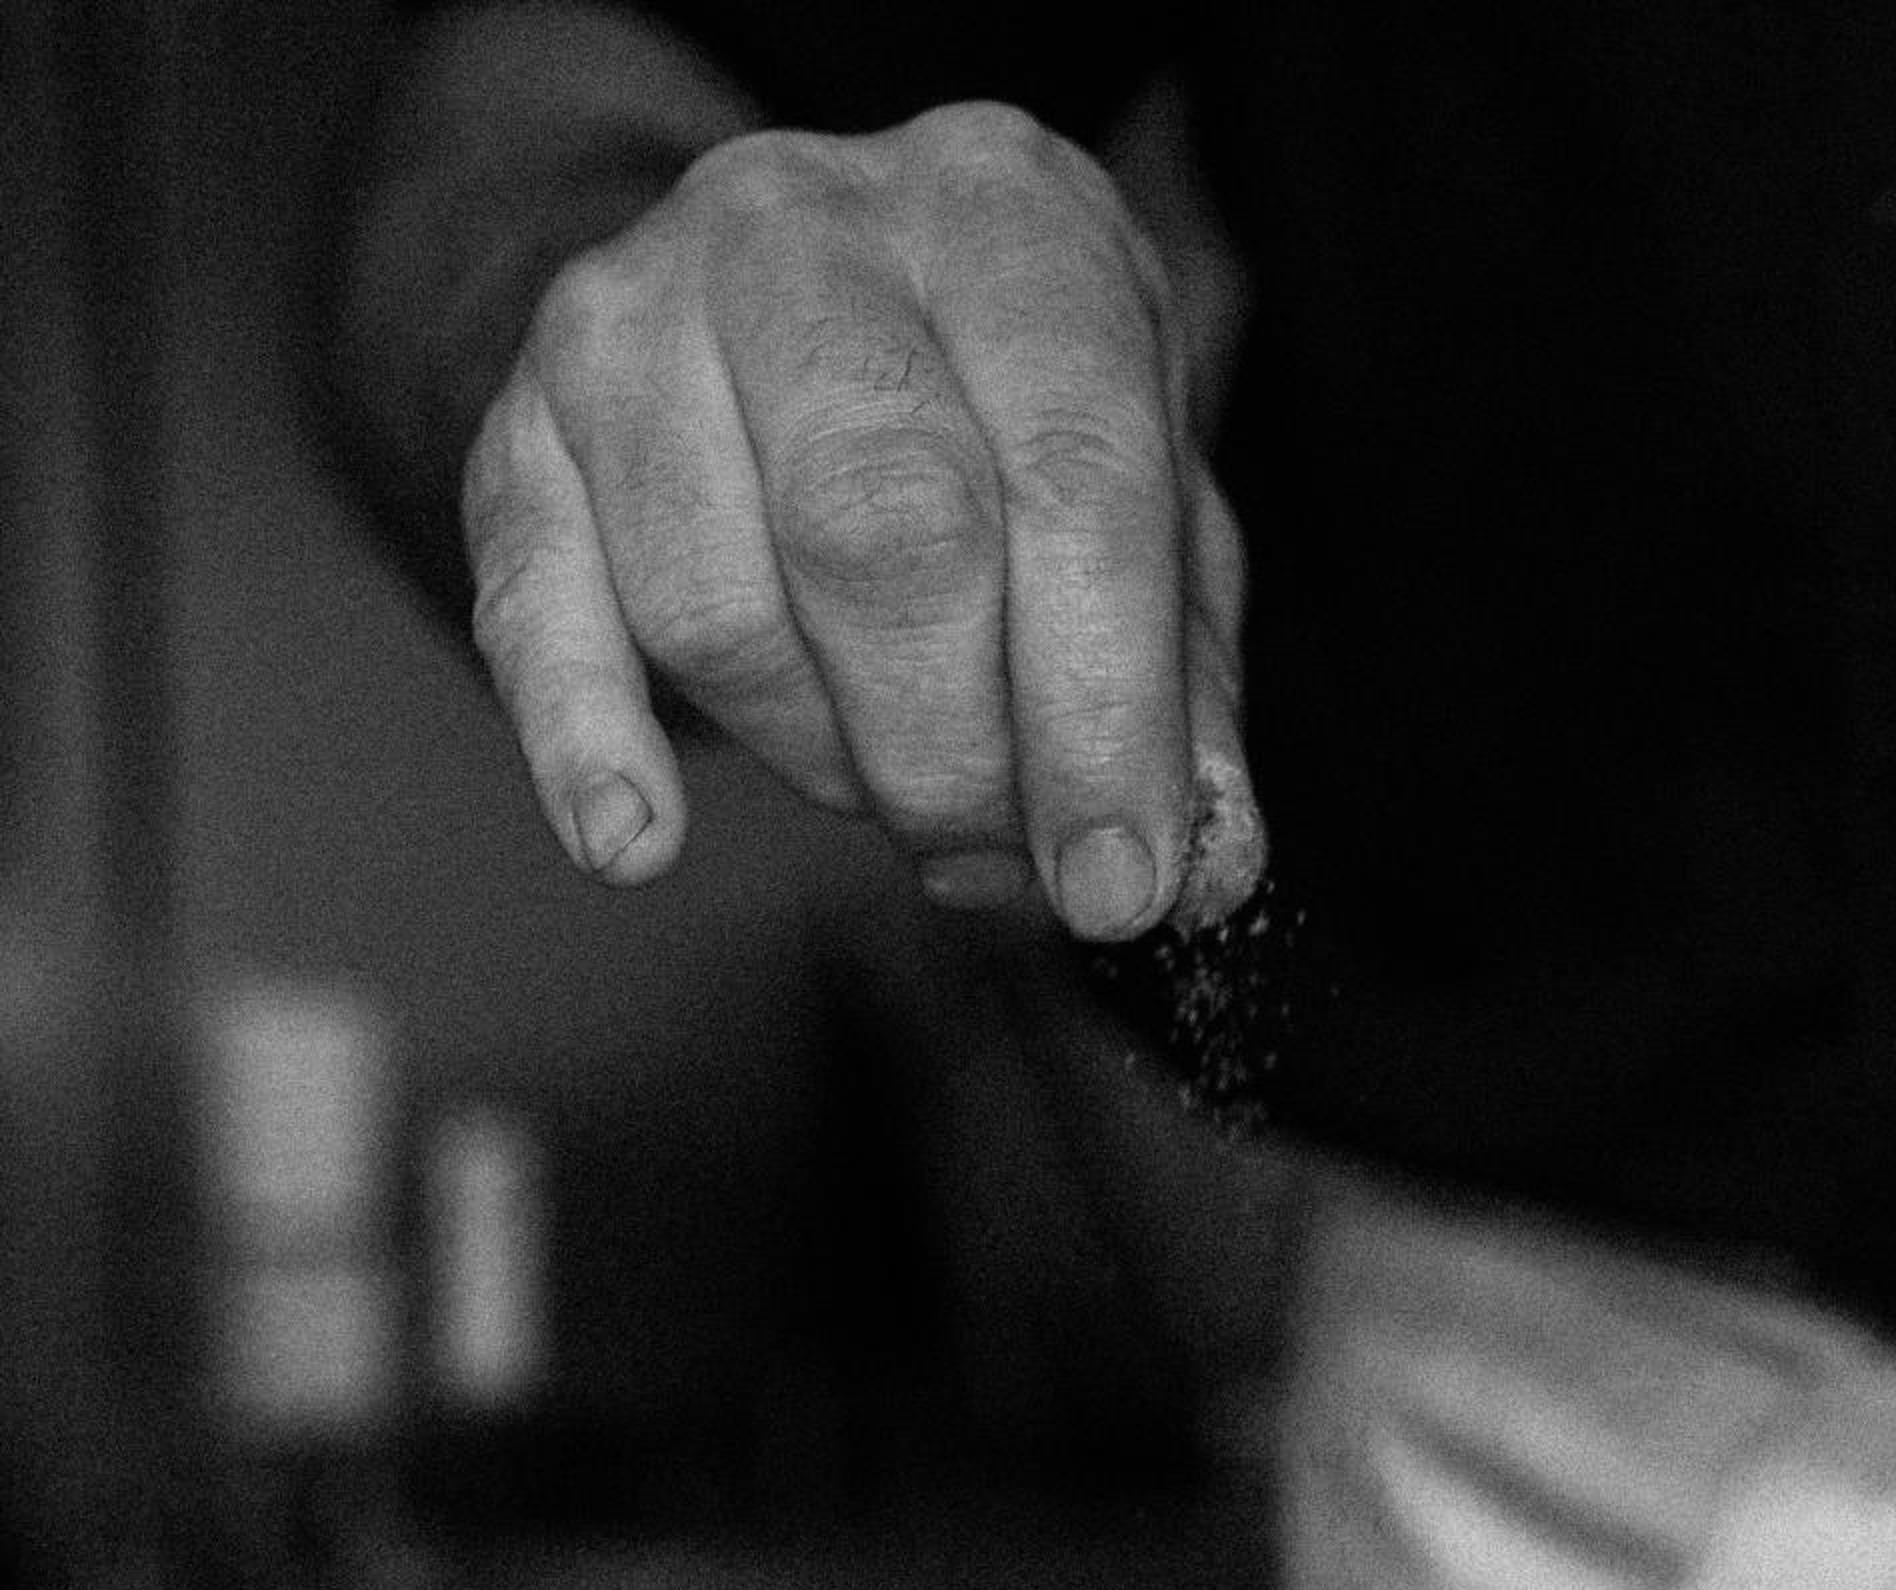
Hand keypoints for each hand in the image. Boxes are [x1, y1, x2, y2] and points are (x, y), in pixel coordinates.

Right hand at [459, 101, 1261, 932]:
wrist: (779, 307)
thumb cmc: (1000, 427)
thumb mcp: (1142, 518)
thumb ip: (1181, 692)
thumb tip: (1202, 865)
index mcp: (1014, 226)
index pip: (1072, 477)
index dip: (1101, 715)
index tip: (1115, 883)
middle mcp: (811, 227)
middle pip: (883, 532)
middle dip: (954, 756)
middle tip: (994, 859)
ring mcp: (637, 313)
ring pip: (721, 604)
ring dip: (824, 759)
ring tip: (886, 774)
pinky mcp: (518, 424)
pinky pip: (537, 610)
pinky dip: (587, 745)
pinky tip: (639, 842)